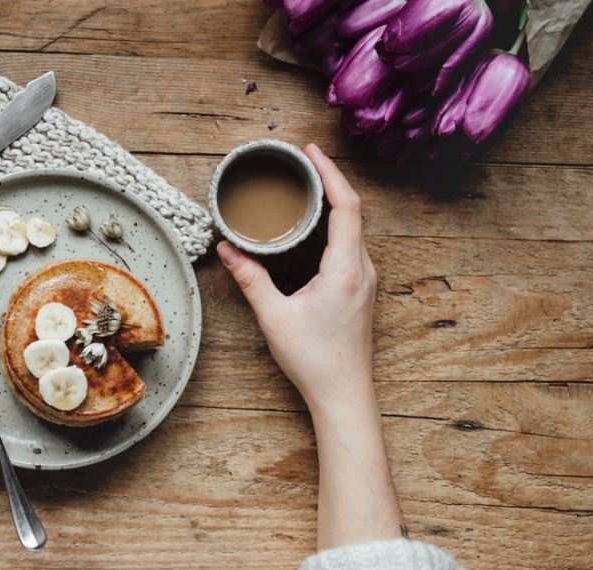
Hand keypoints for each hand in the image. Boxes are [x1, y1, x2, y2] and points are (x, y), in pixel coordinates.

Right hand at [218, 144, 401, 548]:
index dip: (330, 173)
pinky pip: (349, 247)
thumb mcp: (274, 316)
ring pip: (352, 230)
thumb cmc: (314, 359)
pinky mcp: (359, 291)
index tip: (310, 152)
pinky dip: (332, 228)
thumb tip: (228, 249)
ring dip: (330, 205)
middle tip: (300, 164)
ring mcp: (365, 280)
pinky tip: (310, 231)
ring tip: (303, 190)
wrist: (344, 394)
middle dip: (328, 182)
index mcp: (347, 268)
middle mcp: (363, 269)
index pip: (346, 205)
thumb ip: (251, 278)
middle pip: (352, 211)